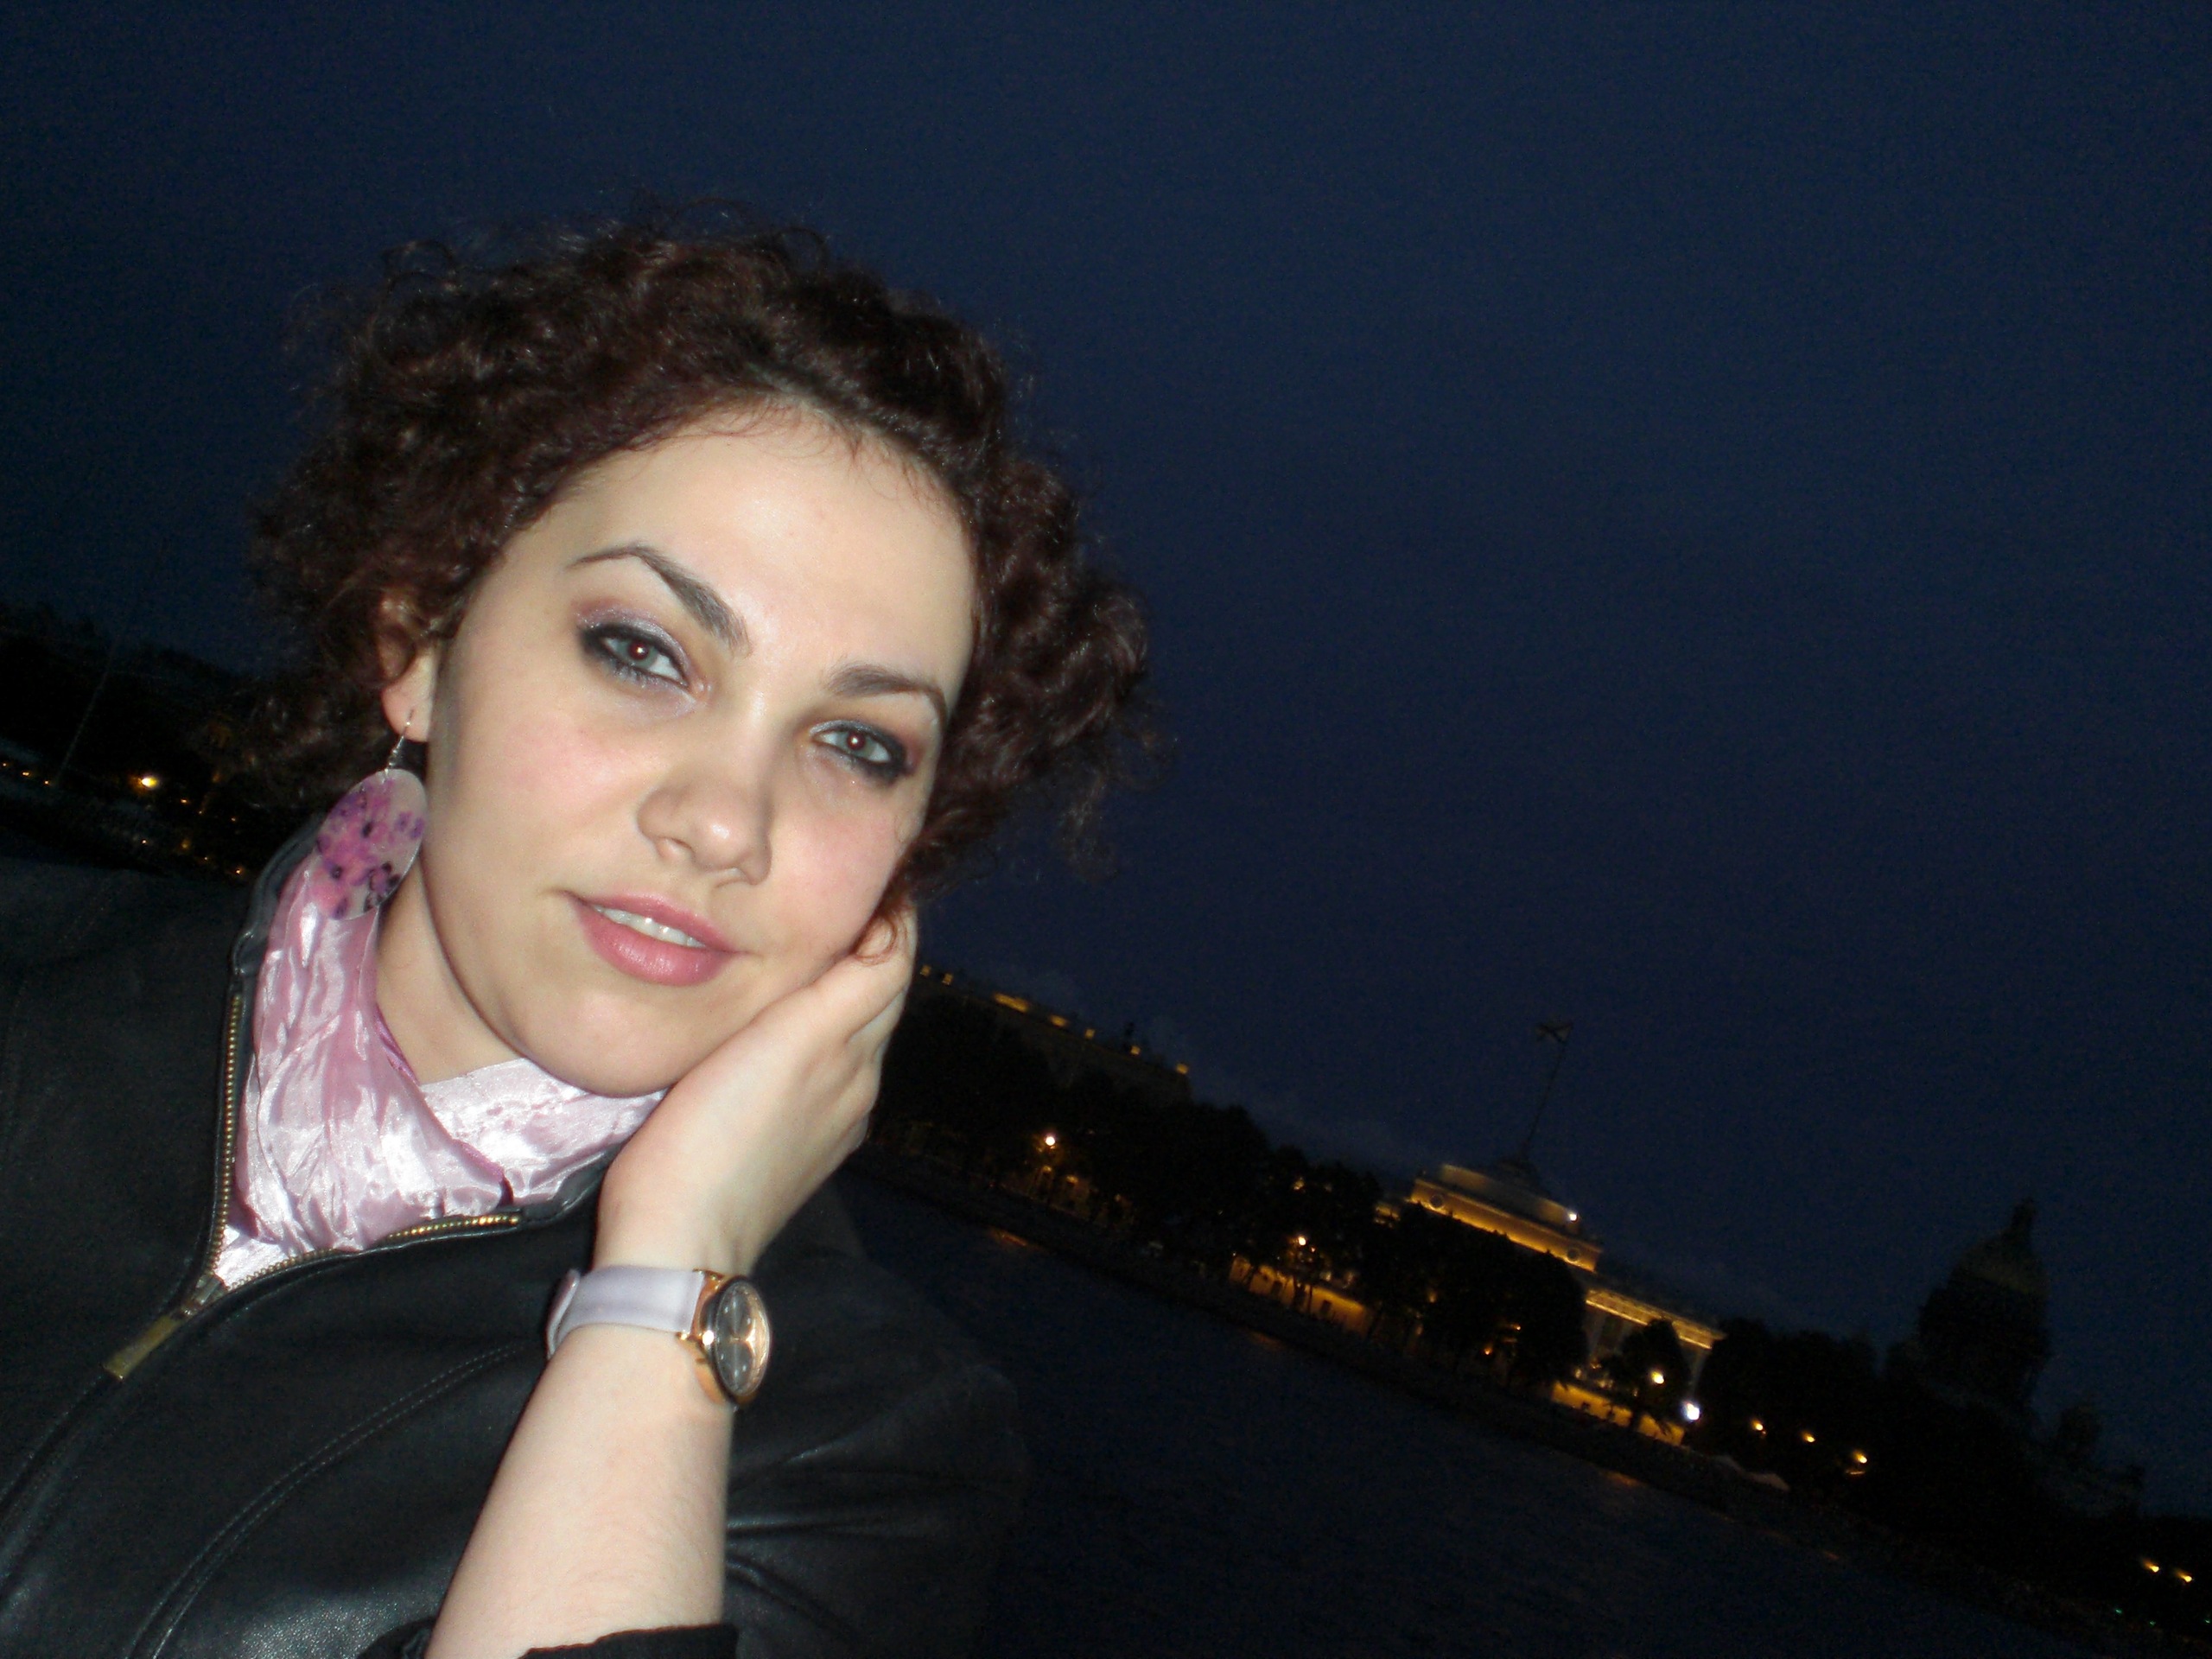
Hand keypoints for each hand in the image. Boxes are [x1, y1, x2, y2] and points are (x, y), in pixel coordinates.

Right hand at [592, 909, 913, 1276]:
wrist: (679, 1242)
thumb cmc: (714, 1133)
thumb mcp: (785, 1040)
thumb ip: (845, 985)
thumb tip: (888, 929)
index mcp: (854, 1053)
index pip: (895, 964)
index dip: (889, 915)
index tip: (866, 869)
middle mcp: (857, 1085)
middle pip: (879, 998)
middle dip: (869, 945)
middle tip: (830, 895)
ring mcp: (832, 1123)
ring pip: (851, 1035)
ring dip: (841, 990)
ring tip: (799, 949)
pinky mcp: (801, 1151)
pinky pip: (826, 1075)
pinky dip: (820, 1036)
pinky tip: (781, 1030)